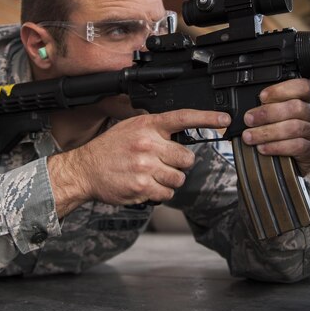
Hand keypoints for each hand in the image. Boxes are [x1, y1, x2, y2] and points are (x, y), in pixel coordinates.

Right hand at [48, 109, 230, 215]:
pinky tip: (144, 185)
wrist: (84, 169)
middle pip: (187, 157)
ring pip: (179, 178)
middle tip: (162, 163)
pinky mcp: (142, 186)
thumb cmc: (109, 149)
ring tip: (151, 175)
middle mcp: (148, 143)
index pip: (183, 118)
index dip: (207, 118)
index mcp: (147, 125)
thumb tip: (180, 133)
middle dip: (178, 163)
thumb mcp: (130, 127)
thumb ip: (155, 129)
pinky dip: (159, 192)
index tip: (224, 119)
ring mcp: (146, 166)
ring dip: (169, 179)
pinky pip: (167, 193)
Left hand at [241, 79, 309, 174]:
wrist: (283, 165)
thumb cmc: (276, 137)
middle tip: (248, 119)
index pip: (303, 87)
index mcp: (307, 101)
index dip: (281, 90)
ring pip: (296, 127)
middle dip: (268, 113)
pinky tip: (262, 148)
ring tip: (249, 136)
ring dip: (268, 132)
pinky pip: (298, 146)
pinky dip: (277, 146)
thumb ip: (265, 108)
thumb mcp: (270, 118)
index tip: (261, 97)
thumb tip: (249, 108)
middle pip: (297, 107)